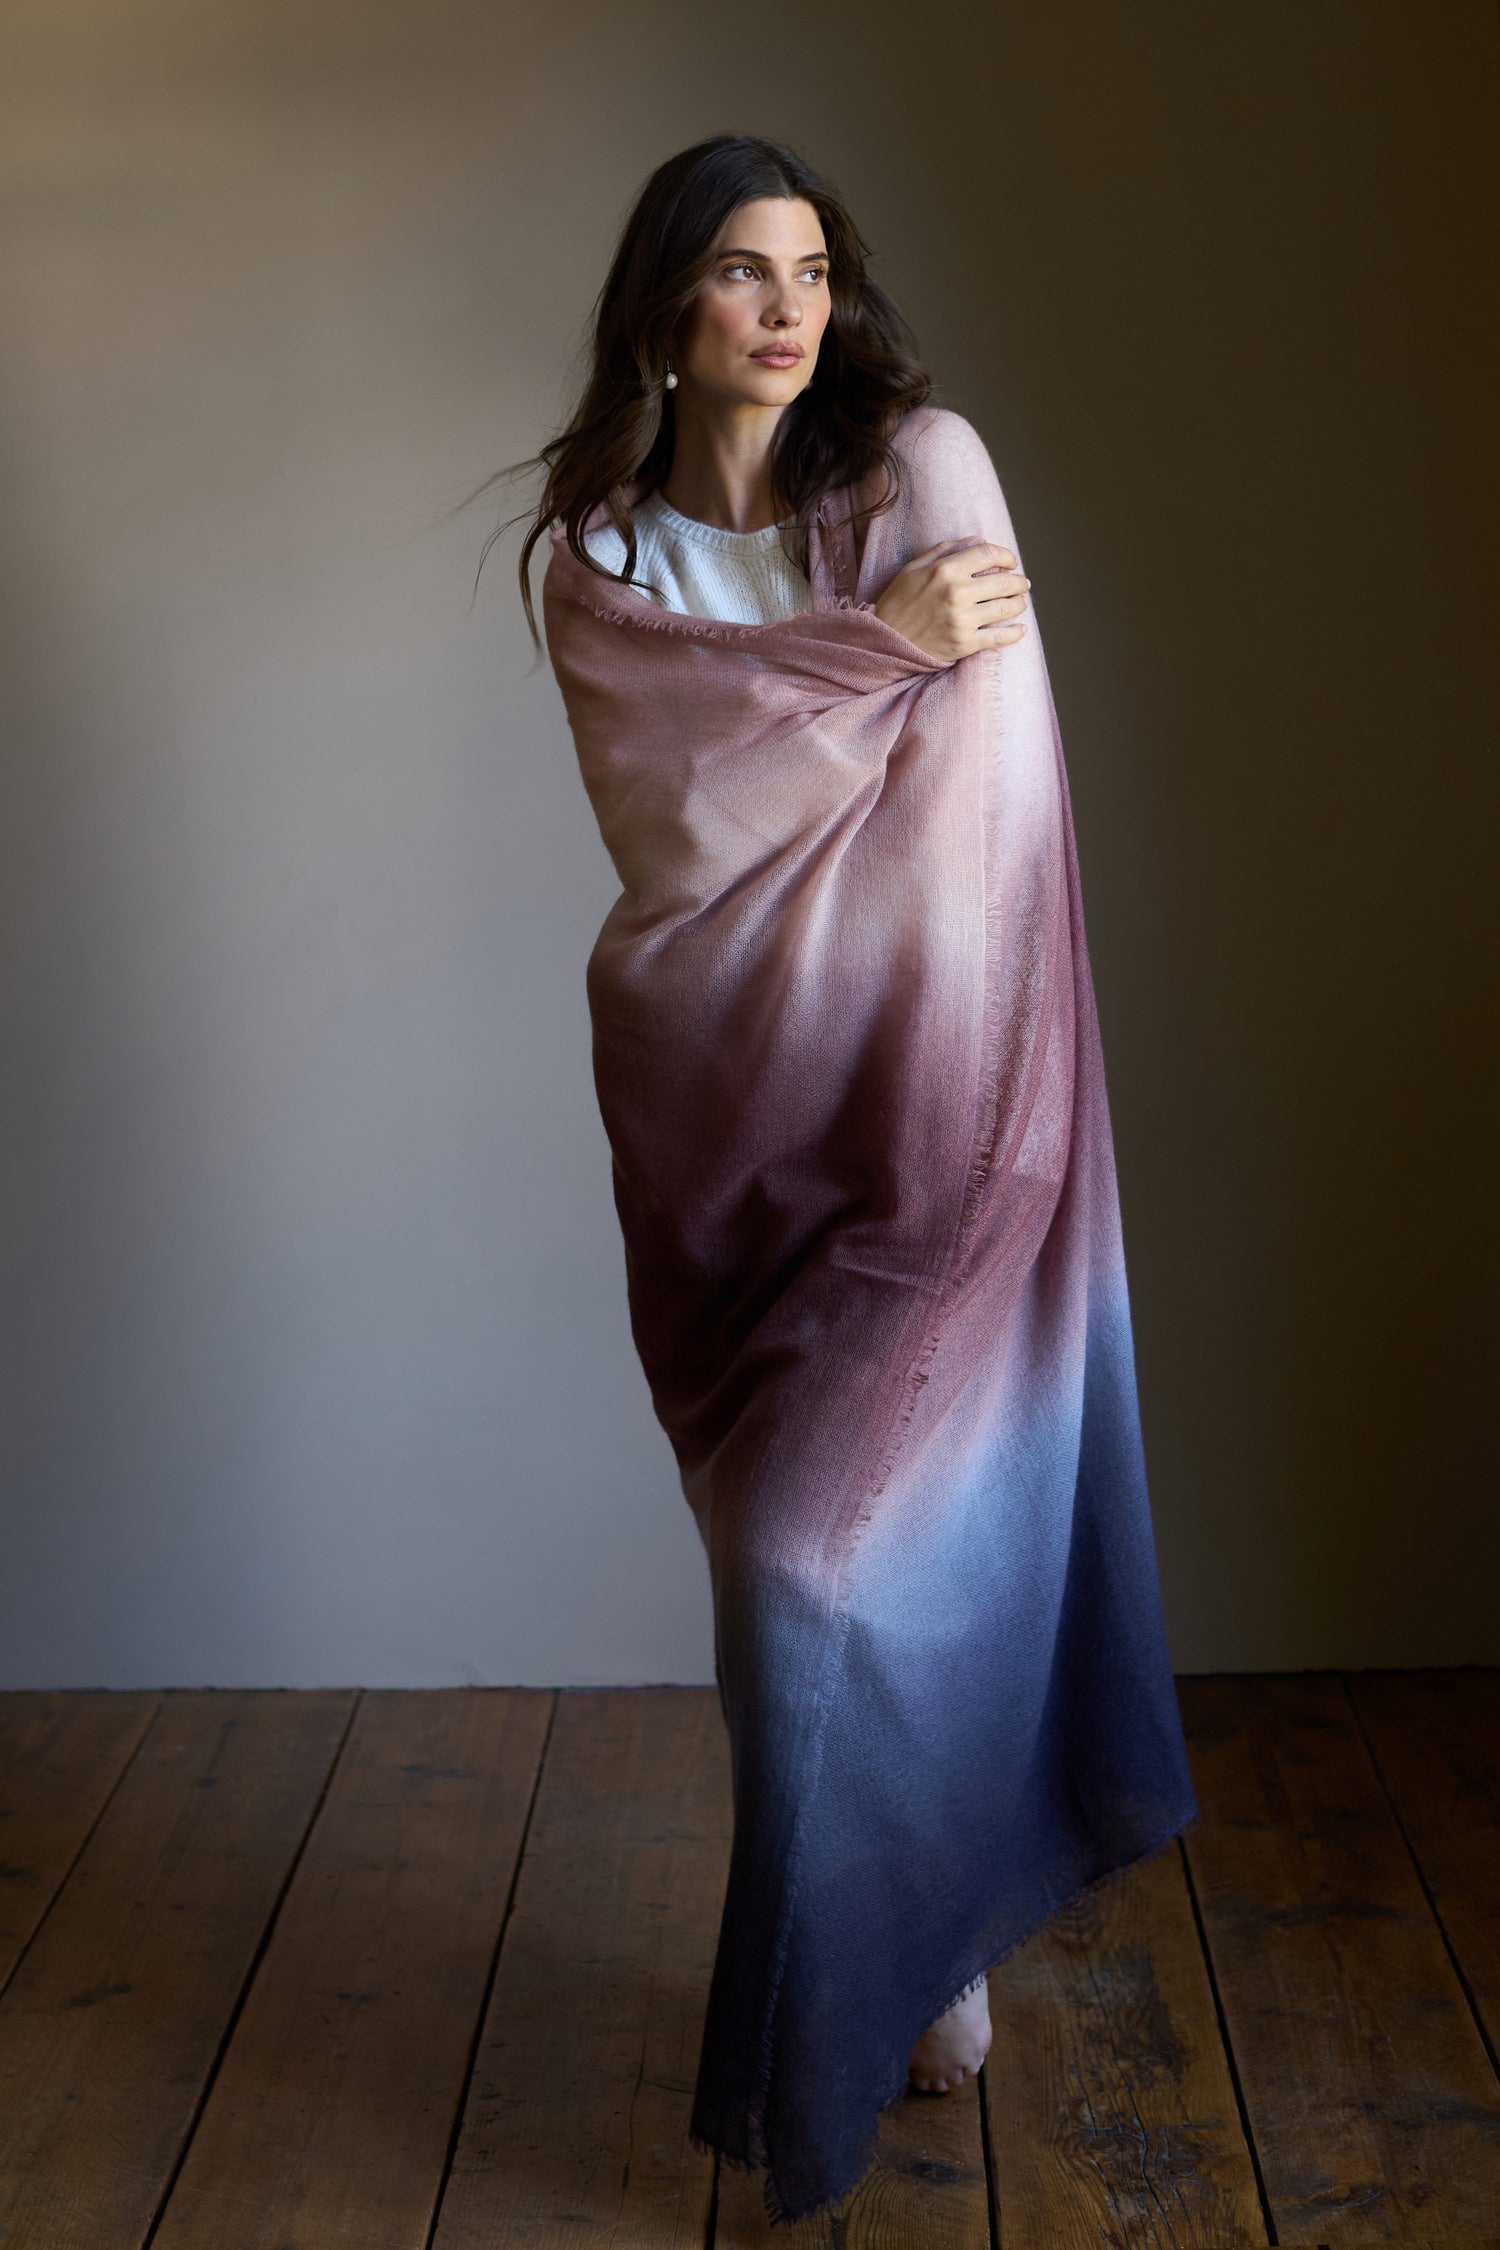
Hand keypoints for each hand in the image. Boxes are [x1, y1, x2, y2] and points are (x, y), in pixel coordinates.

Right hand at [873, 539, 1029, 662]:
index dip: (1006, 556)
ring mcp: (962, 621)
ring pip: (1005, 608)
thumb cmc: (899, 602)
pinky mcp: (964, 644)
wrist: (885, 641)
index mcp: (945, 570)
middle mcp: (957, 594)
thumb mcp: (914, 568)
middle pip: (1003, 582)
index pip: (988, 554)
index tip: (1010, 562)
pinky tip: (1020, 628)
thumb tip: (976, 540)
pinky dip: (1014, 633)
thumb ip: (945, 551)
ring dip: (1019, 603)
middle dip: (1018, 581)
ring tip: (1020, 602)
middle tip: (1022, 583)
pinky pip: (999, 638)